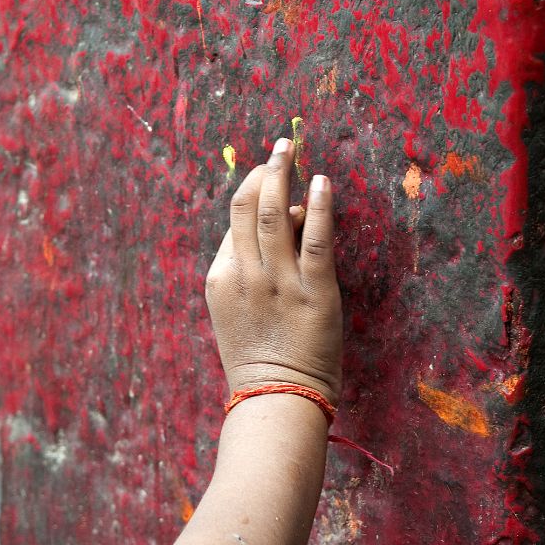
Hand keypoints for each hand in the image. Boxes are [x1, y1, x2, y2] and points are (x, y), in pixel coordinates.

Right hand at [205, 138, 342, 405]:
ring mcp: (278, 283)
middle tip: (281, 147)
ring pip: (274, 214)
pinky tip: (322, 183)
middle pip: (247, 207)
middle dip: (264, 170)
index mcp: (222, 278)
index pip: (234, 222)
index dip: (254, 193)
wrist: (276, 397)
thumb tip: (283, 220)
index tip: (272, 178)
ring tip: (292, 147)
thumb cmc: (260, 358)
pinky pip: (314, 240)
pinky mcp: (313, 292)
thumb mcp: (235, 311)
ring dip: (284, 175)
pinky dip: (317, 208)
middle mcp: (246, 275)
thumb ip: (249, 269)